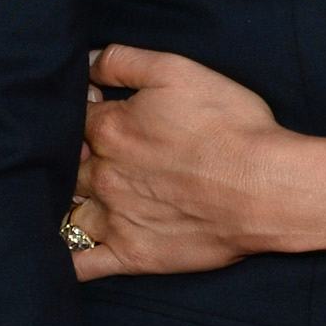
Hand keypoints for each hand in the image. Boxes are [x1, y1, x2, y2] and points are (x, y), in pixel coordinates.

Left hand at [69, 43, 298, 279]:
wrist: (268, 188)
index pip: (71, 116)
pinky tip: (58, 253)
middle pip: (66, 163)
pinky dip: (66, 259)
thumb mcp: (178, 71)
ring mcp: (116, 219)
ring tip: (76, 195)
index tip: (98, 106)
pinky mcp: (134, 254)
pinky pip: (83, 264)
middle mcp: (104, 176)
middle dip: (71, 155)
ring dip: (66, 201)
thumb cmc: (230, 126)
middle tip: (93, 150)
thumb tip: (85, 62)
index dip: (83, 109)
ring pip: (68, 211)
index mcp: (109, 129)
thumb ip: (123, 61)